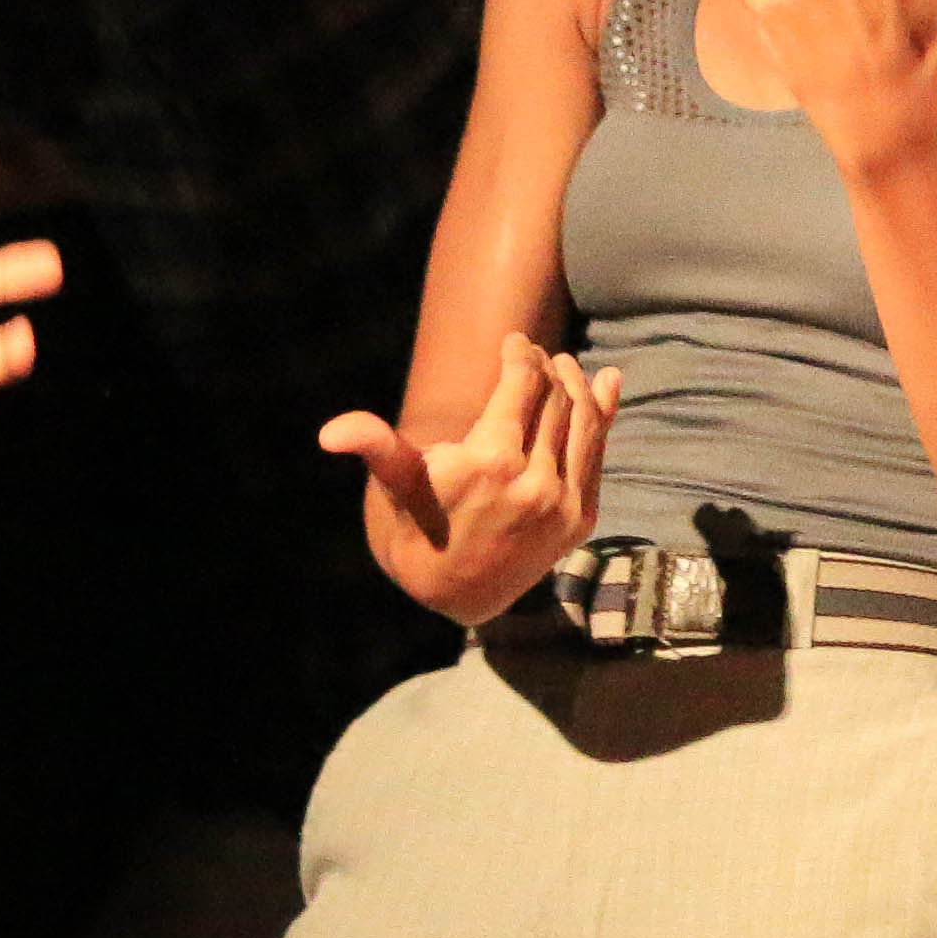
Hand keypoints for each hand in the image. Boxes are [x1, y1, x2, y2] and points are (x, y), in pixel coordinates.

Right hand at [322, 332, 620, 625]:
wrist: (453, 596)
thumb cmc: (417, 530)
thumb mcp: (395, 486)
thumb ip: (376, 447)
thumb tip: (330, 432)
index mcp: (492, 462)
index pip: (523, 384)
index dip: (520, 354)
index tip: (512, 341)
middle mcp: (536, 480)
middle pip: (556, 397)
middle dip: (545, 367)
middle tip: (533, 352)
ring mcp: (564, 501)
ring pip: (583, 421)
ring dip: (576, 384)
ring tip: (562, 365)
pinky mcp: (580, 518)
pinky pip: (599, 454)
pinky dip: (605, 415)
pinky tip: (607, 383)